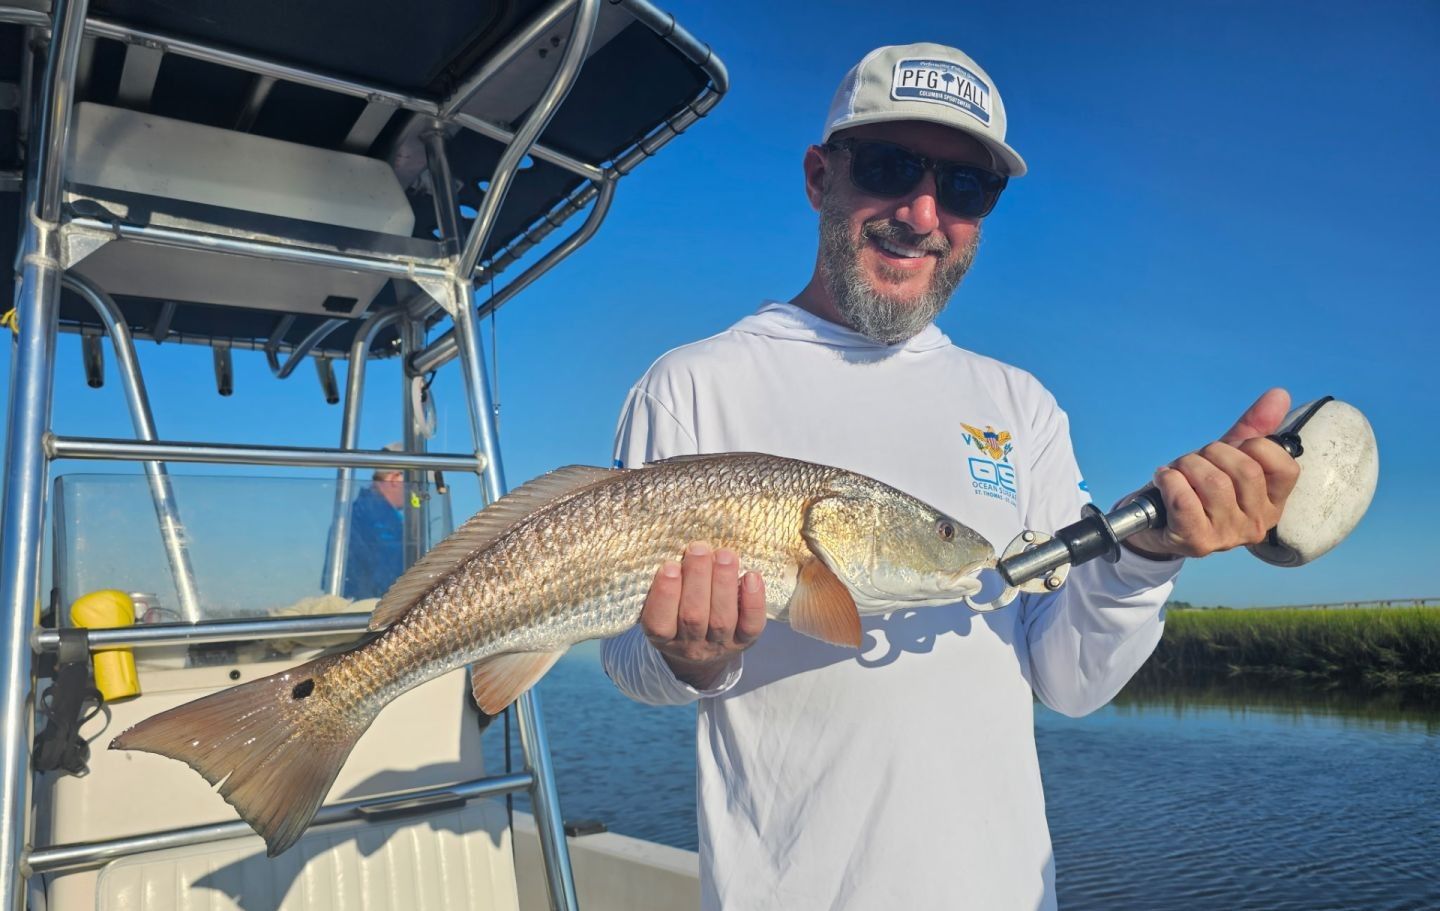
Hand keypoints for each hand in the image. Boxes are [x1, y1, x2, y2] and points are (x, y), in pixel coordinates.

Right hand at [642, 541, 766, 688]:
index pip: (658, 623)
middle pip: (693, 617)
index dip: (664, 595)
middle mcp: (690, 645)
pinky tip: (751, 576)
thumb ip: (666, 583)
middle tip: (699, 548)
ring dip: (723, 584)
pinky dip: (753, 601)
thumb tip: (678, 547)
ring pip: (722, 619)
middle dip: (697, 579)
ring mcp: (720, 645)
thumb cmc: (678, 614)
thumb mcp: (662, 606)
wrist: (704, 653)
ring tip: (724, 554)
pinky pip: (751, 625)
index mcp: (662, 637)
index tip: (669, 566)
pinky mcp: (745, 641)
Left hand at [1123, 388, 1300, 559]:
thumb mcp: (1226, 455)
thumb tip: (1279, 394)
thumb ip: (1253, 428)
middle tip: (1194, 461)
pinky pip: (1184, 501)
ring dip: (1187, 466)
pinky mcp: (1196, 542)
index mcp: (1273, 502)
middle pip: (1246, 471)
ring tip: (1176, 472)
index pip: (1286, 467)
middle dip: (1213, 453)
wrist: (1152, 521)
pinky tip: (1164, 480)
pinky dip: (1169, 481)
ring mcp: (1228, 537)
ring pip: (1215, 483)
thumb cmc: (1196, 486)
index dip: (1255, 447)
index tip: (1230, 450)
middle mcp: (1257, 524)